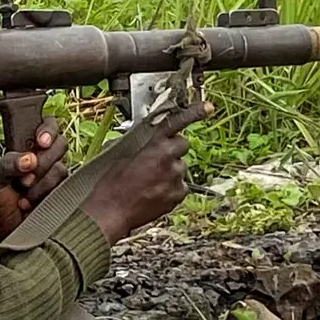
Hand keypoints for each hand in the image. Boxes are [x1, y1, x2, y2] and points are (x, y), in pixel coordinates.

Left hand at [0, 117, 67, 241]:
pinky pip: (65, 186)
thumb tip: (30, 159)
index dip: (47, 129)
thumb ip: (7, 163)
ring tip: (24, 194)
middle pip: (60, 143)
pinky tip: (31, 203)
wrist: (5, 232)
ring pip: (61, 167)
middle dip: (44, 159)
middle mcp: (43, 158)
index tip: (41, 142)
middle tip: (27, 176)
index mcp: (26, 148)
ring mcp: (54, 176)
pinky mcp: (63, 193)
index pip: (45, 125)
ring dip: (41, 182)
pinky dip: (46, 194)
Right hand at [81, 100, 213, 242]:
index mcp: (154, 145)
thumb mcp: (121, 155)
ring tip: (149, 182)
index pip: (177, 124)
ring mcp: (176, 178)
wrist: (111, 212)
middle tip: (156, 160)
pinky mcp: (178, 195)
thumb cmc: (111, 184)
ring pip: (180, 168)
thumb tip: (148, 141)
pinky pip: (180, 186)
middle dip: (172, 150)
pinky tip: (154, 192)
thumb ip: (141, 144)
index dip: (194, 113)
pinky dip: (171, 188)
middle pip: (182, 146)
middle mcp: (169, 160)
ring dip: (170, 171)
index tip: (208, 107)